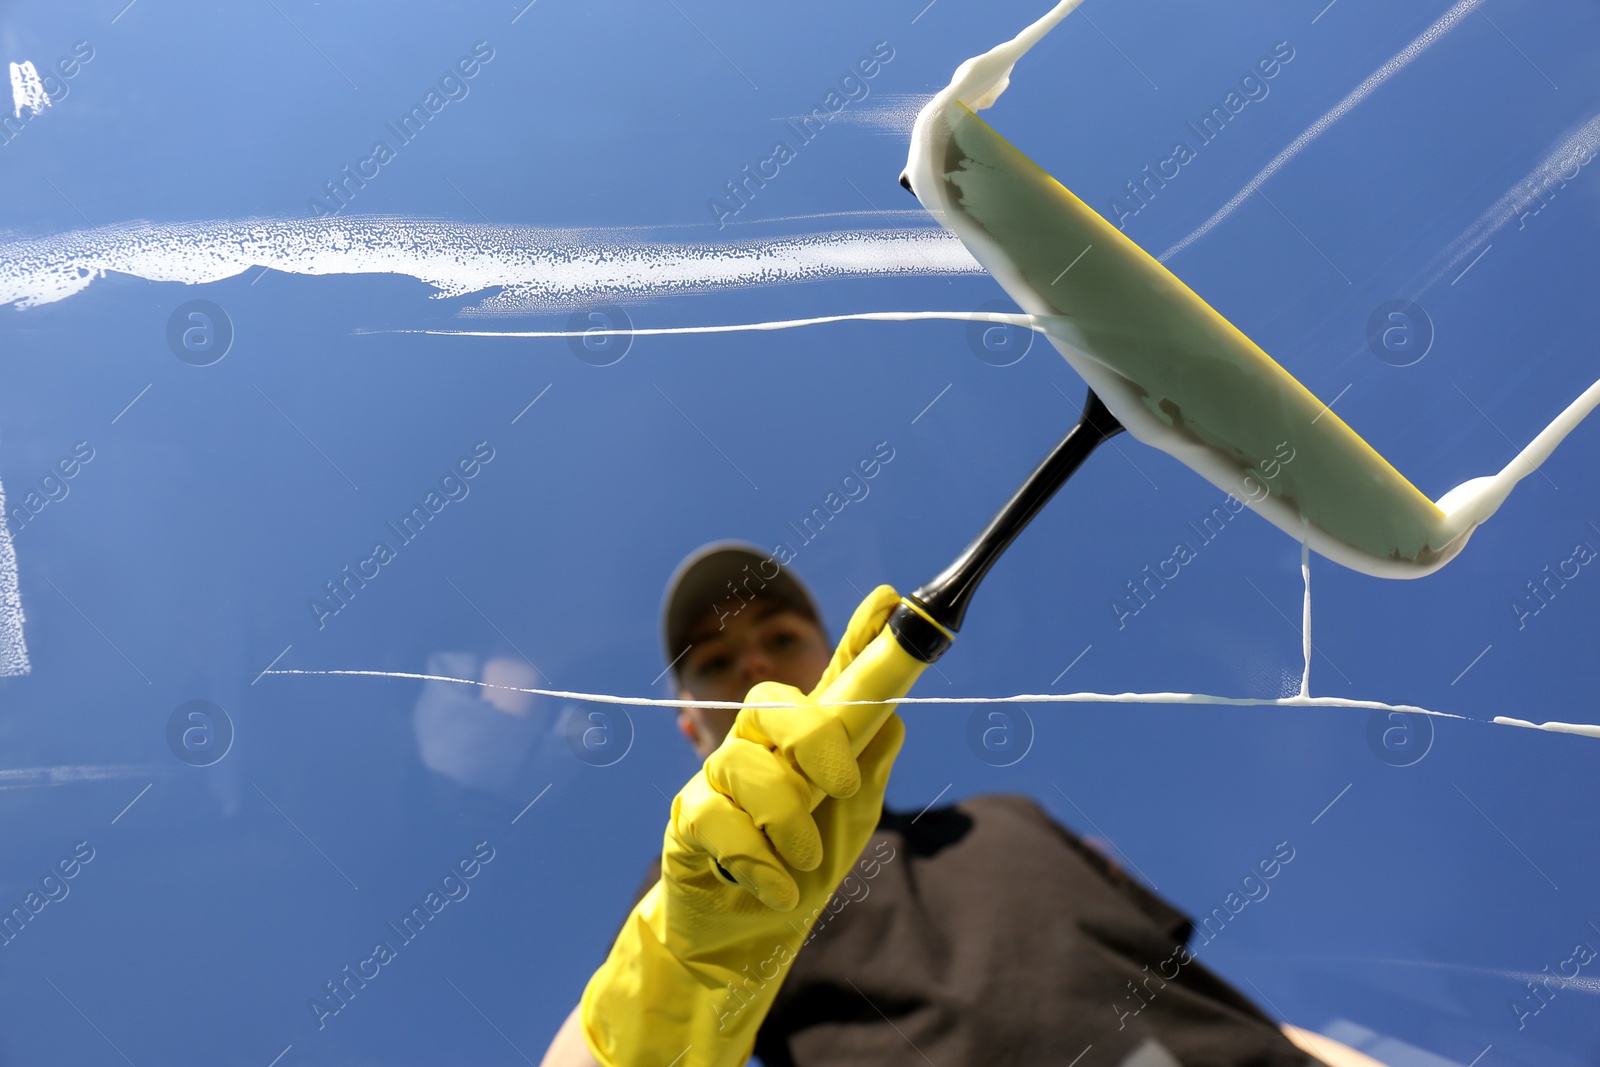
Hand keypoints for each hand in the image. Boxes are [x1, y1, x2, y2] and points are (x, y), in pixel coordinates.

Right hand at [580, 585, 923, 1066]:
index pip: (835, 679)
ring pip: (749, 766)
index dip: (863, 638)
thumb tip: (892, 712)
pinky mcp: (687, 820)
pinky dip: (761, 863)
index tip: (892, 599)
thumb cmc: (798, 870)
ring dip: (790, 824)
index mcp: (807, 739)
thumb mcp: (851, 818)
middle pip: (776, 701)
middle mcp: (758, 744)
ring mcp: (718, 778)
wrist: (745, 940)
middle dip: (815, 740)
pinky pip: (720, 820)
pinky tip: (772, 888)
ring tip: (801, 860)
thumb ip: (869, 764)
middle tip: (840, 787)